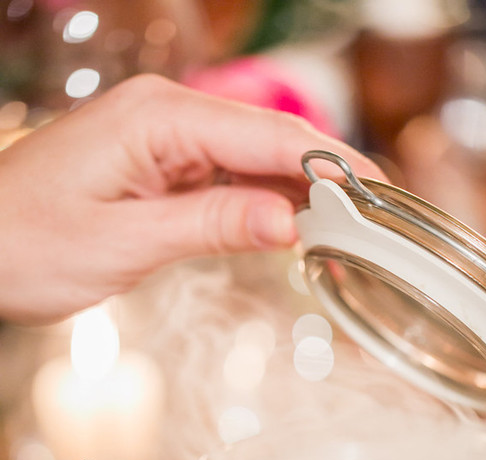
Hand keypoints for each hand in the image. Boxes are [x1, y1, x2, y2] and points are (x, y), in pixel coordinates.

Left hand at [0, 73, 383, 323]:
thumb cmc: (29, 243)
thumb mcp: (127, 242)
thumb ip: (213, 224)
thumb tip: (289, 221)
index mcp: (157, 118)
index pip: (266, 135)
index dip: (329, 164)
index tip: (376, 192)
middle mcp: (165, 116)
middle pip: (268, 139)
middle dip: (325, 176)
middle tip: (375, 217)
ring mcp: (163, 139)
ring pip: (252, 158)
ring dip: (298, 192)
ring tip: (348, 227)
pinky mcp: (159, 166)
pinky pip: (226, 177)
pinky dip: (261, 201)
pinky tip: (291, 224)